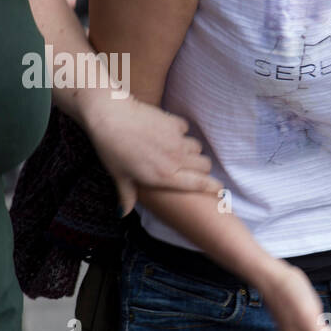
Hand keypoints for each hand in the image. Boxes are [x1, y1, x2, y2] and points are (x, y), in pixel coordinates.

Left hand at [83, 94, 222, 215]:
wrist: (110, 116)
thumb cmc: (111, 150)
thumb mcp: (119, 176)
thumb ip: (127, 196)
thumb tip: (123, 214)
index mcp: (164, 176)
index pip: (199, 184)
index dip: (213, 188)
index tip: (220, 189)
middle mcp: (175, 159)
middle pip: (204, 165)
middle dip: (201, 168)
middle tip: (190, 168)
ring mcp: (176, 140)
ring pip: (197, 147)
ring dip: (190, 150)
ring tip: (175, 150)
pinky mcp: (173, 122)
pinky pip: (185, 129)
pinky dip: (179, 132)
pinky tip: (166, 132)